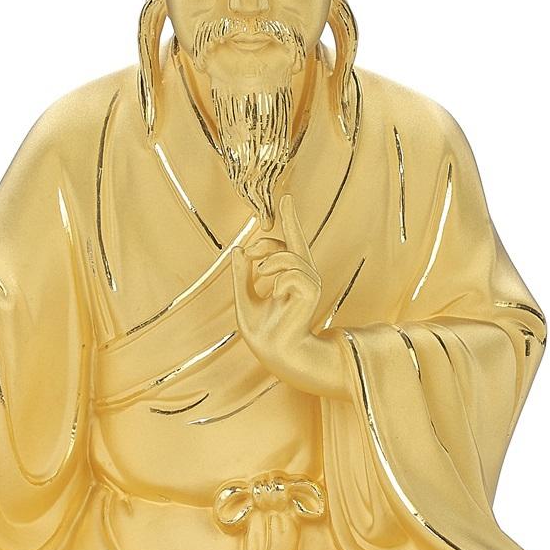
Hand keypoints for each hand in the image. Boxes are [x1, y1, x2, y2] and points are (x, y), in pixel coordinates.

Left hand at [231, 195, 347, 397]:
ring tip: (260, 278)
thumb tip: (238, 250)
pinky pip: (291, 272)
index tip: (287, 198)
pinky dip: (277, 278)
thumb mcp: (244, 298)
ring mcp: (310, 283)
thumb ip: (242, 276)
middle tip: (247, 256)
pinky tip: (275, 294)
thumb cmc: (261, 332)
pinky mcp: (311, 291)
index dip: (290, 219)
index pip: (292, 241)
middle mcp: (304, 277)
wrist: (273, 352)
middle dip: (265, 243)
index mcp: (289, 276)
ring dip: (268, 263)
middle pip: (289, 243)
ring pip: (288, 257)